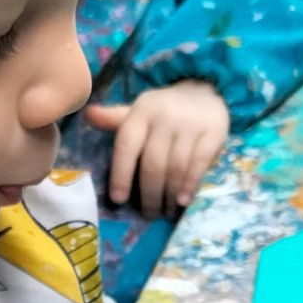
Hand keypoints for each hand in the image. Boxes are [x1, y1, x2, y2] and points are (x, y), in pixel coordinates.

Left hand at [84, 81, 230, 217]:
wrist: (205, 89)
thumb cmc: (164, 108)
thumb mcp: (139, 111)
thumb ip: (115, 119)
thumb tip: (88, 115)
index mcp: (142, 111)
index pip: (127, 145)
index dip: (120, 174)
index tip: (118, 199)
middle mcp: (165, 117)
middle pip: (152, 163)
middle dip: (149, 194)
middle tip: (149, 214)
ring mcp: (190, 124)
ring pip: (176, 167)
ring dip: (169, 194)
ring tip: (165, 211)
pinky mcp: (213, 132)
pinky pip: (199, 164)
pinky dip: (190, 185)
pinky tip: (183, 201)